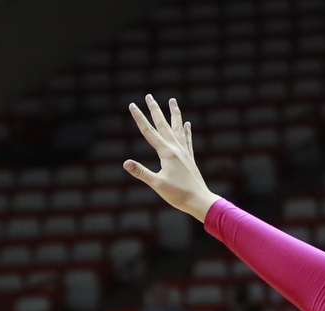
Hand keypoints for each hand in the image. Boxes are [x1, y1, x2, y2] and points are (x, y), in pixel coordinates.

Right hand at [125, 95, 218, 221]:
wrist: (199, 200)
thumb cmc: (177, 194)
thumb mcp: (156, 184)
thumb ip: (141, 172)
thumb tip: (125, 163)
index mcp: (166, 153)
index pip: (149, 132)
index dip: (139, 118)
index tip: (132, 105)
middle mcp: (176, 148)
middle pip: (163, 125)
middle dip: (155, 110)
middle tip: (149, 96)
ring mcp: (184, 152)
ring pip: (178, 128)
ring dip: (174, 114)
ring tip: (173, 100)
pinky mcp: (190, 158)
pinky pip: (187, 140)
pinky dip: (186, 131)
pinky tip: (187, 124)